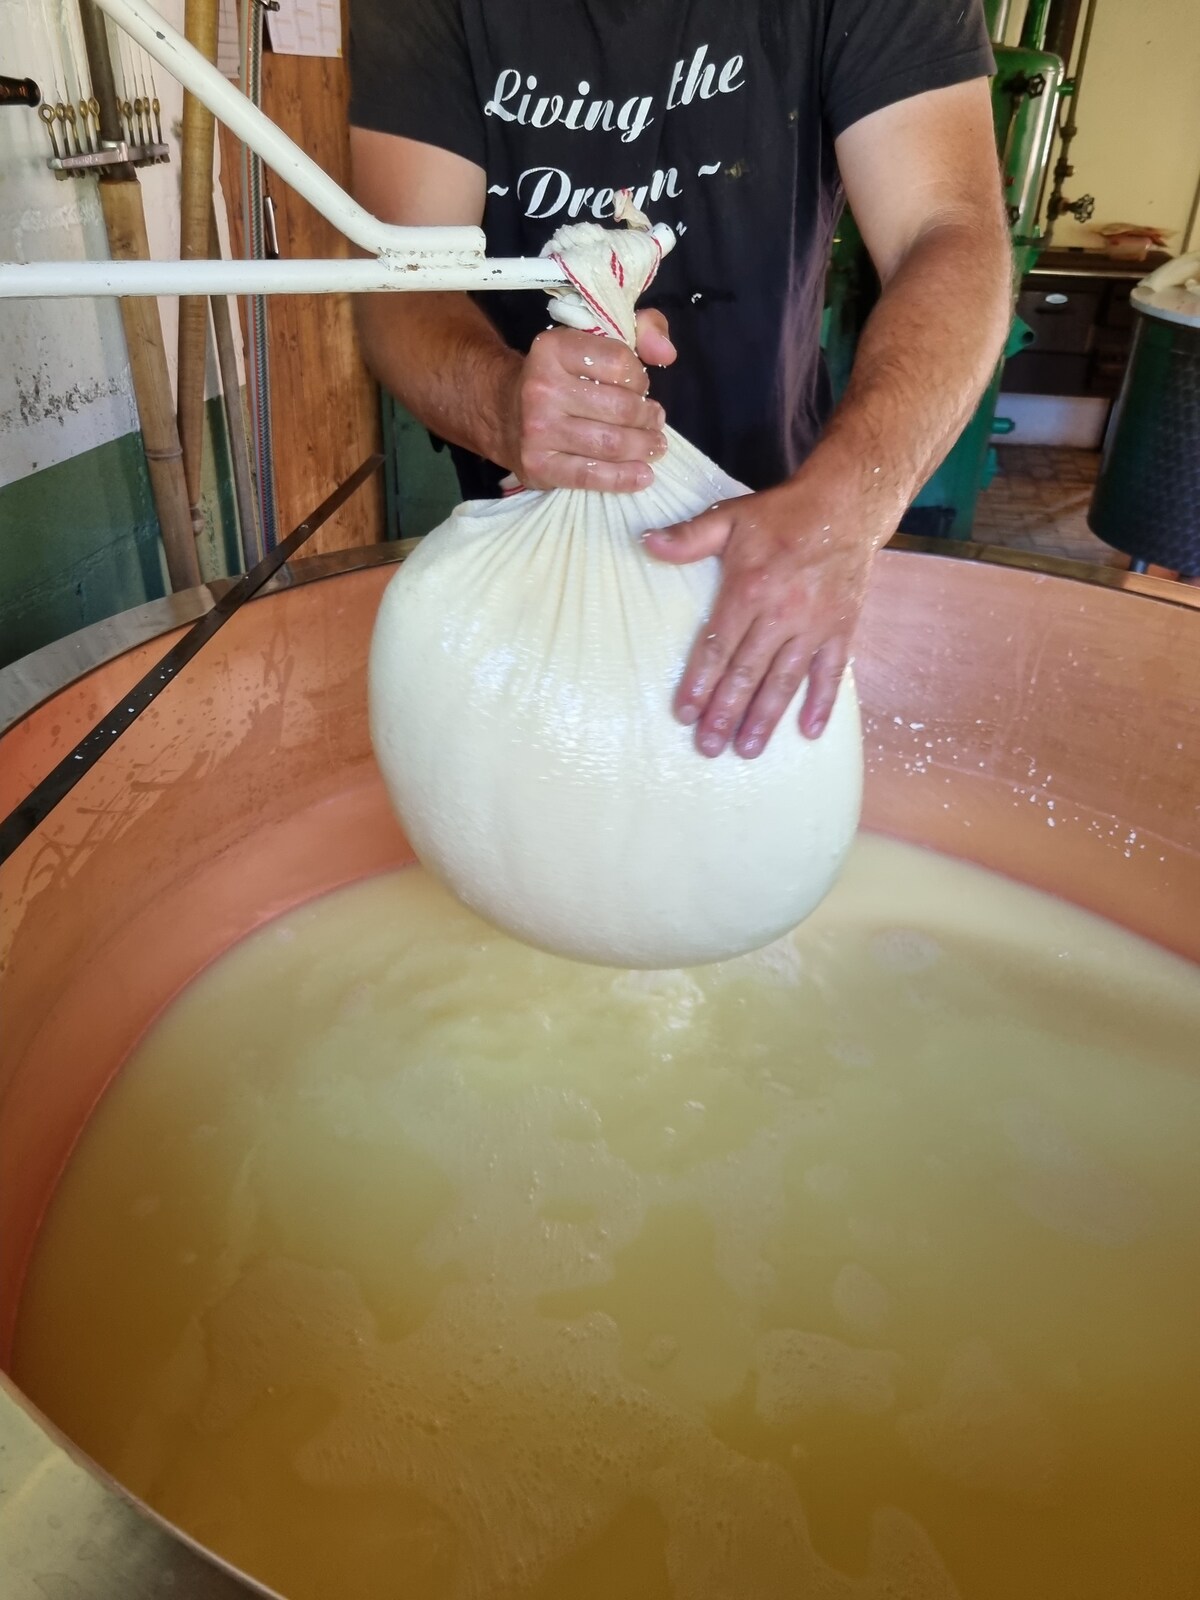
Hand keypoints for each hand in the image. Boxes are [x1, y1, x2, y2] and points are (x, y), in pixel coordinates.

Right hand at [499, 311, 675, 491]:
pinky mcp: (538, 465)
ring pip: (610, 444)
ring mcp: (537, 430)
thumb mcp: (592, 338)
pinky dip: (623, 479)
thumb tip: (666, 353)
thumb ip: (641, 330)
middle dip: (647, 418)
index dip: (640, 379)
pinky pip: (591, 475)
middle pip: (620, 408)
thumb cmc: (559, 376)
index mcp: (554, 349)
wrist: (502, 411)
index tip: (638, 387)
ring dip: (642, 448)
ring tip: (654, 446)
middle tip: (654, 422)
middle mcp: (542, 388)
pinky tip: (643, 476)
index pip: (620, 363)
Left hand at [644, 470, 890, 755]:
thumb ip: (690, 536)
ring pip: (785, 680)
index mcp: (749, 589)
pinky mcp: (840, 630)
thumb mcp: (730, 516)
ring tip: (747, 750)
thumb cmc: (782, 514)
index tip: (684, 713)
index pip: (718, 646)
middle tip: (708, 747)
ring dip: (765, 718)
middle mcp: (782, 614)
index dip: (700, 682)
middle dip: (726, 713)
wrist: (847, 505)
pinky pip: (830, 673)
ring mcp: (814, 626)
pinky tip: (808, 733)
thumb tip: (648, 543)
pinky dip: (821, 703)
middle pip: (747, 672)